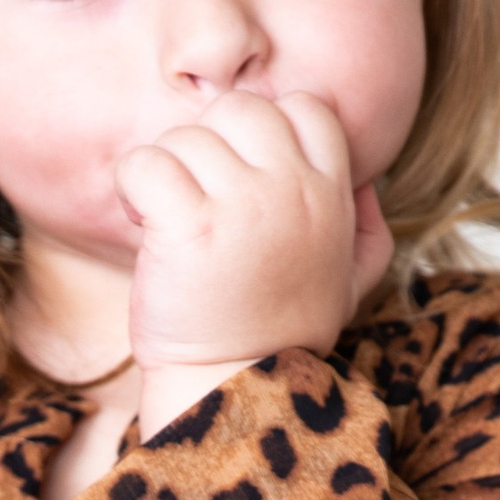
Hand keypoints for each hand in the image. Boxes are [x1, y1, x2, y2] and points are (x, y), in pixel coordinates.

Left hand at [119, 89, 391, 437]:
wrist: (233, 392)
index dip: (265, 127)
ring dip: (165, 173)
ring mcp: (242, 204)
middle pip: (239, 109)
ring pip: (185, 136)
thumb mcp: (349, 284)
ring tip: (169, 222)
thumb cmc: (280, 337)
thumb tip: (368, 181)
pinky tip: (144, 224)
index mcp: (331, 194)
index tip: (241, 175)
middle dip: (206, 144)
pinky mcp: (189, 224)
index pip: (305, 107)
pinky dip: (132, 186)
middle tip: (195, 196)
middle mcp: (292, 190)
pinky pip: (145, 162)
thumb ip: (367, 228)